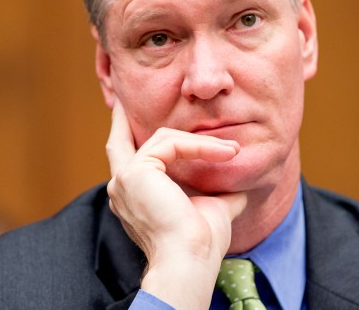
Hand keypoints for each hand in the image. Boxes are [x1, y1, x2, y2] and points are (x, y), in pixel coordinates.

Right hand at [106, 102, 247, 308]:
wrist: (190, 259)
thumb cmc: (200, 242)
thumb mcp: (211, 208)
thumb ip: (218, 191)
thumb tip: (240, 182)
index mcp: (133, 198)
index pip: (131, 160)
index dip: (138, 138)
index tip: (153, 122)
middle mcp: (121, 188)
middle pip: (118, 142)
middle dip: (123, 119)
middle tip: (126, 99)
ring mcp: (124, 179)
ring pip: (161, 139)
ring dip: (200, 141)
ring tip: (232, 150)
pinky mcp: (136, 171)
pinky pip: (172, 143)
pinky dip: (200, 146)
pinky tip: (225, 153)